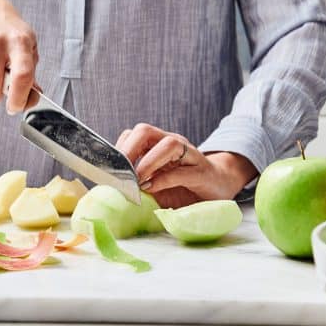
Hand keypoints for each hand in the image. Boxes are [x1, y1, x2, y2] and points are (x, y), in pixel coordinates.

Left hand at [116, 123, 256, 207]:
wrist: (219, 188)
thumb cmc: (184, 188)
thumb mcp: (157, 186)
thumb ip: (138, 185)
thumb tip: (109, 195)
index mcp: (157, 144)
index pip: (133, 135)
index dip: (118, 148)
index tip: (106, 168)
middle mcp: (173, 143)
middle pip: (146, 131)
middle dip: (129, 149)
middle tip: (120, 171)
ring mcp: (189, 155)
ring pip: (168, 143)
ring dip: (148, 162)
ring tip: (138, 180)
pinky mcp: (202, 171)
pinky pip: (183, 169)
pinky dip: (164, 178)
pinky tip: (152, 188)